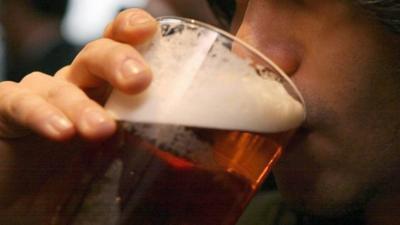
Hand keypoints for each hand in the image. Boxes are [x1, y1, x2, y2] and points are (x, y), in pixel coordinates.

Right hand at [0, 8, 156, 223]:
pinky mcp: (7, 111)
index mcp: (108, 90)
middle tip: (139, 81)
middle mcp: (78, 85)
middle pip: (96, 55)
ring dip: (82, 103)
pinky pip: (19, 102)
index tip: (149, 30)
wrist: (28, 200)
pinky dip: (40, 114)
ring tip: (101, 129)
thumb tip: (205, 150)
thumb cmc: (80, 177)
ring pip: (61, 82)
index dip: (132, 32)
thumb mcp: (124, 159)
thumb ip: (154, 146)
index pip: (122, 48)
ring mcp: (42, 95)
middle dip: (117, 60)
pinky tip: (60, 132)